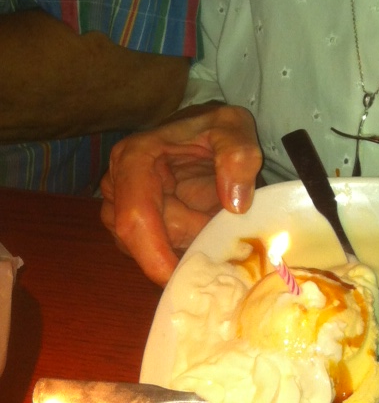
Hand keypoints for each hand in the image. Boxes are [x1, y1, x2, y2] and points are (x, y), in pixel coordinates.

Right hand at [100, 101, 262, 284]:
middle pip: (142, 239)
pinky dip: (179, 249)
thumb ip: (239, 156)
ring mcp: (120, 208)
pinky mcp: (131, 225)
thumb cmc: (216, 129)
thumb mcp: (235, 128)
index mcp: (133, 158)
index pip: (135, 217)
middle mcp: (117, 185)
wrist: (207, 131)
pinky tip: (204, 233)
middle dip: (183, 243)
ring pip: (146, 250)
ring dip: (183, 245)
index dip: (155, 253)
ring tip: (213, 222)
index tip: (183, 275)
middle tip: (220, 231)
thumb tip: (234, 204)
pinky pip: (151, 251)